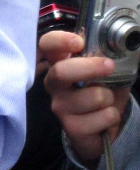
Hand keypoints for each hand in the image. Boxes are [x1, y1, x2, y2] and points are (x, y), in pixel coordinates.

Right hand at [42, 28, 129, 163]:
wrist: (101, 126)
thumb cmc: (102, 91)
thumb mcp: (105, 70)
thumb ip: (105, 55)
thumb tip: (122, 43)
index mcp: (60, 63)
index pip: (47, 45)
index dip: (60, 40)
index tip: (79, 42)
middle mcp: (54, 84)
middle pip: (61, 71)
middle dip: (90, 67)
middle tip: (109, 66)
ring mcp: (60, 107)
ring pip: (94, 96)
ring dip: (110, 98)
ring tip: (106, 102)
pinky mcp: (72, 128)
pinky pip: (104, 116)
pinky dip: (113, 115)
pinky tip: (104, 118)